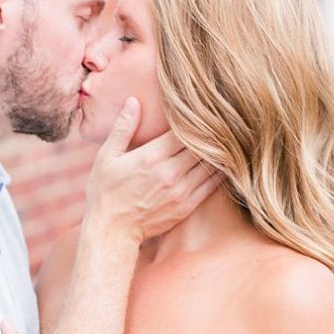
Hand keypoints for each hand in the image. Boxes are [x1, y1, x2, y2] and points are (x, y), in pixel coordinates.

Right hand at [85, 98, 218, 243]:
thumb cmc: (104, 193)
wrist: (111, 232)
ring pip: (211, 164)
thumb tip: (134, 101)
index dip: (195, 118)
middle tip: (223, 117)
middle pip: (202, 145)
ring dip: (220, 150)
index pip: (183, 131)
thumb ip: (122, 129)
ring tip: (229, 136)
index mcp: (150, 157)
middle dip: (212, 131)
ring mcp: (181, 191)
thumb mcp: (106, 158)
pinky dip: (221, 171)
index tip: (202, 108)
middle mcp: (169, 173)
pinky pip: (212, 184)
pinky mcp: (187, 206)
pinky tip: (226, 161)